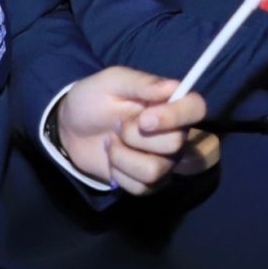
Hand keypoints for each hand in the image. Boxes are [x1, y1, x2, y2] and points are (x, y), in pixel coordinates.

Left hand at [57, 67, 220, 194]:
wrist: (70, 128)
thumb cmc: (93, 99)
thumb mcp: (111, 81)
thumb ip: (141, 82)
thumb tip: (173, 86)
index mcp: (169, 103)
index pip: (197, 108)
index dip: (176, 115)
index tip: (145, 118)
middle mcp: (174, 133)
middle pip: (175, 144)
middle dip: (135, 137)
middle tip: (117, 126)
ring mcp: (164, 161)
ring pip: (155, 170)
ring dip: (123, 157)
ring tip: (111, 143)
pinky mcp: (149, 183)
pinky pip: (141, 187)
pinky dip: (119, 173)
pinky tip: (112, 159)